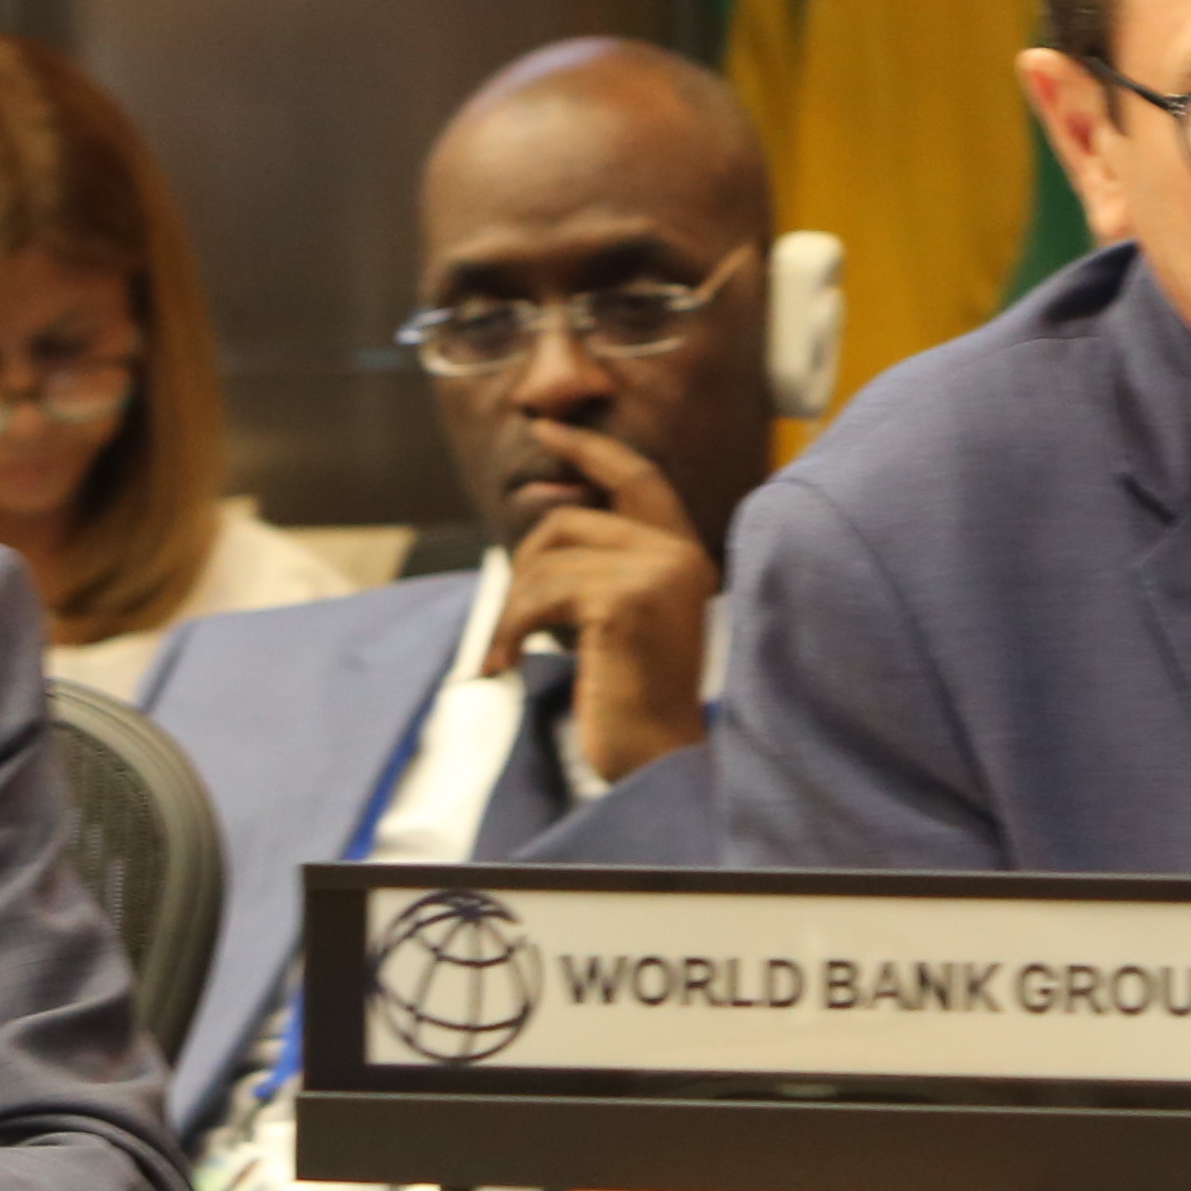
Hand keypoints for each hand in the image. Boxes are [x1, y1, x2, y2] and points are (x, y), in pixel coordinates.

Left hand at [485, 420, 717, 785]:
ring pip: (546, 556)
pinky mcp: (625, 600)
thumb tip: (544, 517)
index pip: (637, 478)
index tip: (545, 429)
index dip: (590, 450)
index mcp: (684, 555)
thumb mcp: (622, 617)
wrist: (655, 761)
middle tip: (508, 620)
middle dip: (522, 565)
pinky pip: (539, 593)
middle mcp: (680, 555)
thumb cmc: (632, 699)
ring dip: (513, 607)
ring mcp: (657, 573)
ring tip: (510, 651)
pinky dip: (510, 629)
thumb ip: (602, 565)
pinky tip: (505, 665)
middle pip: (568, 519)